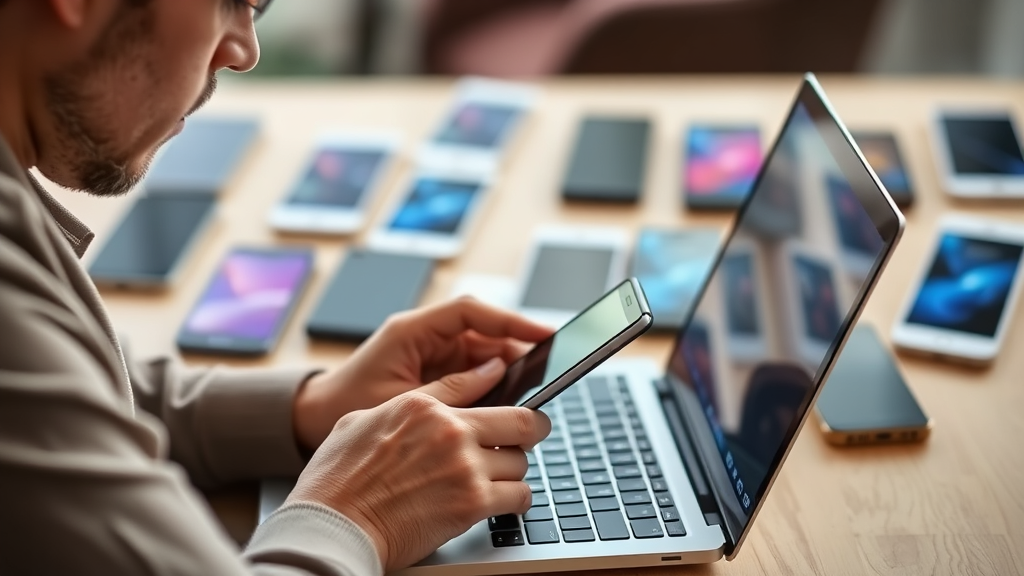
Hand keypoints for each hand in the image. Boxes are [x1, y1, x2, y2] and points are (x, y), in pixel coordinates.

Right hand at [285, 361, 551, 570]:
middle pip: (524, 421)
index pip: (483, 385)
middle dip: (531, 431)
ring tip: (497, 478)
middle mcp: (450, 430)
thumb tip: (453, 387)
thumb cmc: (339, 477)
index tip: (514, 406)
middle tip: (528, 440)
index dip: (504, 396)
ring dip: (513, 471)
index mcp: (424, 405)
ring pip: (521, 462)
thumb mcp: (367, 418)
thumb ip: (417, 401)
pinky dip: (515, 500)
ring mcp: (465, 466)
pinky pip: (519, 496)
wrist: (332, 526)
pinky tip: (501, 501)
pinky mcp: (472, 503)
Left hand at [292, 297, 552, 450]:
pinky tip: (507, 406)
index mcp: (411, 330)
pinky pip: (475, 373)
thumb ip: (450, 388)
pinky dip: (493, 387)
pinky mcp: (436, 374)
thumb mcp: (401, 401)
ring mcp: (432, 354)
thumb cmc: (347, 408)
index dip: (511, 321)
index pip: (471, 312)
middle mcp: (425, 336)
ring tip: (531, 395)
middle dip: (517, 351)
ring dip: (508, 372)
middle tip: (547, 374)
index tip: (544, 334)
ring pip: (484, 355)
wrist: (314, 422)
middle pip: (484, 333)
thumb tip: (498, 374)